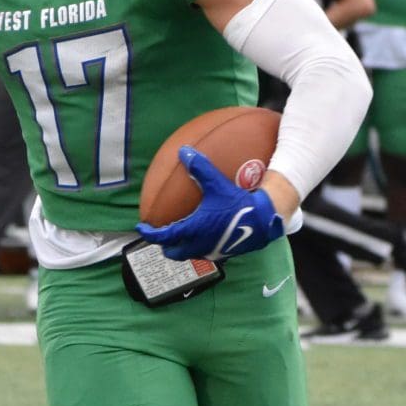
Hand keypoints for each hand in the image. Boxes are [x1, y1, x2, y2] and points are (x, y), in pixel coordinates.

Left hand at [134, 146, 284, 260]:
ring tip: (182, 236)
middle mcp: (199, 244)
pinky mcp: (224, 253)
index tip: (142, 228)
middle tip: (162, 236)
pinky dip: (198, 247)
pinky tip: (205, 235)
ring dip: (182, 247)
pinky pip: (205, 253)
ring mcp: (211, 251)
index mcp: (193, 230)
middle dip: (165, 246)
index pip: (163, 236)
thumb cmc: (238, 203)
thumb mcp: (217, 184)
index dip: (150, 234)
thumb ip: (200, 167)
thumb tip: (184, 151)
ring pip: (189, 255)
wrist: (263, 220)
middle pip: (174, 252)